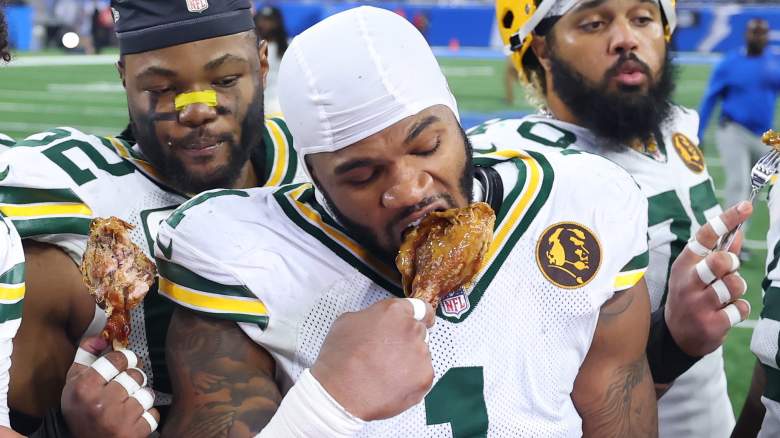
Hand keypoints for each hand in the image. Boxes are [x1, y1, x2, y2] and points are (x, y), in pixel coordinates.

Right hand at [61, 336, 159, 437]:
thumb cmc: (81, 412)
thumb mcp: (74, 383)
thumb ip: (86, 356)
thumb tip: (102, 337)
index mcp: (84, 388)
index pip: (117, 359)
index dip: (123, 359)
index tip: (122, 364)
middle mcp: (100, 403)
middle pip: (135, 375)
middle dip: (133, 380)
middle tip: (124, 388)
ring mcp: (118, 420)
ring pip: (147, 394)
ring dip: (141, 398)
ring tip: (127, 406)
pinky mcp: (133, 433)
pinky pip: (154, 414)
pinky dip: (147, 416)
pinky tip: (132, 420)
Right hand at [311, 298, 434, 420]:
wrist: (341, 394)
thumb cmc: (340, 358)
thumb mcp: (347, 322)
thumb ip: (372, 316)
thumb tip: (379, 322)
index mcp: (394, 311)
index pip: (420, 307)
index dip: (422, 315)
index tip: (425, 320)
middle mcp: (412, 329)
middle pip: (418, 332)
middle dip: (407, 340)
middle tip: (388, 354)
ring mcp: (421, 354)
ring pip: (421, 354)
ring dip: (409, 360)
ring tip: (386, 373)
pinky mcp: (425, 377)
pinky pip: (422, 375)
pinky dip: (411, 380)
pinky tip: (392, 384)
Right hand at [665, 202, 752, 356]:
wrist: (675, 335)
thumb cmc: (689, 296)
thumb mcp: (695, 273)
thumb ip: (717, 253)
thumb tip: (737, 232)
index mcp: (683, 265)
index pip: (705, 236)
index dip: (726, 220)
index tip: (745, 206)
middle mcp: (687, 283)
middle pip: (719, 262)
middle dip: (731, 263)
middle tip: (728, 269)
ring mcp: (697, 304)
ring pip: (734, 285)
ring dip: (737, 289)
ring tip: (726, 296)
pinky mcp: (711, 324)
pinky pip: (740, 309)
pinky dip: (738, 310)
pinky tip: (725, 313)